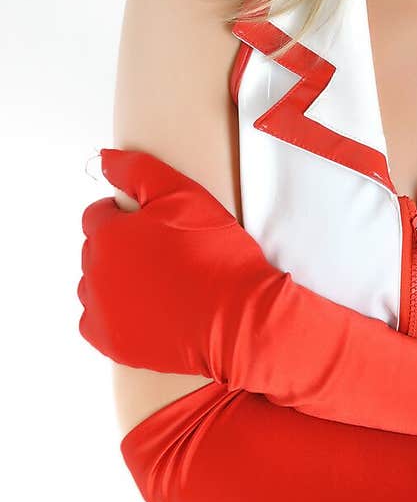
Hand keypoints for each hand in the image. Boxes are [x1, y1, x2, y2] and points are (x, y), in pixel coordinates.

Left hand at [78, 148, 276, 376]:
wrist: (237, 316)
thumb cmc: (214, 254)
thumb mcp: (183, 193)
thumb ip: (138, 170)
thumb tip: (105, 159)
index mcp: (108, 234)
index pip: (97, 215)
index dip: (124, 214)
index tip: (151, 224)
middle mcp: (95, 273)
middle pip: (96, 250)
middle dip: (120, 246)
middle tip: (161, 251)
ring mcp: (101, 311)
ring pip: (95, 285)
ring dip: (116, 278)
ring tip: (156, 279)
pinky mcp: (112, 342)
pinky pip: (97, 321)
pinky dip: (114, 313)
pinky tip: (145, 306)